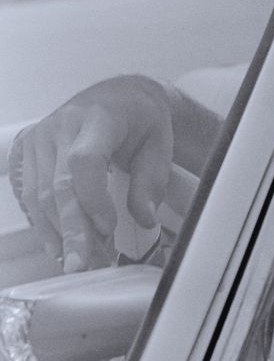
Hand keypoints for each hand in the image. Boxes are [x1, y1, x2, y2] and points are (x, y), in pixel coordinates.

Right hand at [10, 76, 173, 271]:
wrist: (119, 96)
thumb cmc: (141, 119)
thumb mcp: (160, 144)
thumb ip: (152, 181)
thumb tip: (143, 218)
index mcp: (98, 118)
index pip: (84, 162)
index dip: (92, 199)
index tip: (108, 228)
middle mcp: (61, 126)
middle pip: (57, 185)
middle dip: (72, 230)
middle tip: (85, 263)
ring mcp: (39, 138)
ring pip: (39, 195)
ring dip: (58, 233)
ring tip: (81, 259)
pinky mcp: (26, 152)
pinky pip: (28, 194)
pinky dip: (44, 223)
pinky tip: (59, 245)